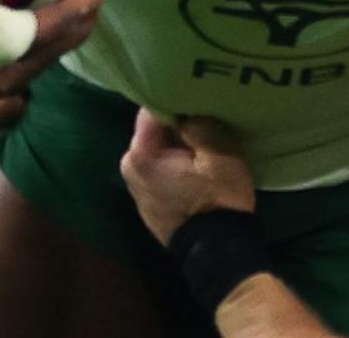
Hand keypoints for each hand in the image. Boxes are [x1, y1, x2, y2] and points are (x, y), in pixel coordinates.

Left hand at [119, 111, 256, 244]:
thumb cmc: (217, 199)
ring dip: (177, 143)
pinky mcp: (147, 200)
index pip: (153, 107)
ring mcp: (135, 186)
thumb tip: (189, 110)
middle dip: (177, 122)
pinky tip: (195, 165)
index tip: (199, 96)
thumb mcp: (220, 154)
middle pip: (153, 129)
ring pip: (157, 149)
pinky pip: (159, 168)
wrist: (216, 251)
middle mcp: (129, 167)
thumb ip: (200, 123)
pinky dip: (174, 162)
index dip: (178, 99)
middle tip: (205, 118)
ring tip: (202, 141)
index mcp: (141, 153)